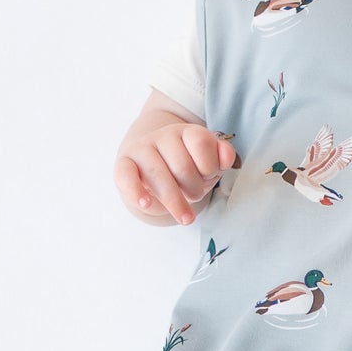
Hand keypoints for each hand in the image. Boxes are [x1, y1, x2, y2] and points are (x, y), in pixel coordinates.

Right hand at [114, 117, 234, 224]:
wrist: (154, 168)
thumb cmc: (187, 167)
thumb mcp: (208, 162)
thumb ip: (222, 157)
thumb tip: (226, 155)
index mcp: (187, 132)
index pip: (201, 143)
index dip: (209, 167)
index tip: (207, 177)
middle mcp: (163, 135)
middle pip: (182, 166)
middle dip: (193, 189)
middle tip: (194, 195)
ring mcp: (142, 148)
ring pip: (158, 175)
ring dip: (175, 201)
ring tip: (186, 218)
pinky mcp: (124, 164)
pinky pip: (126, 176)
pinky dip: (135, 191)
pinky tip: (145, 203)